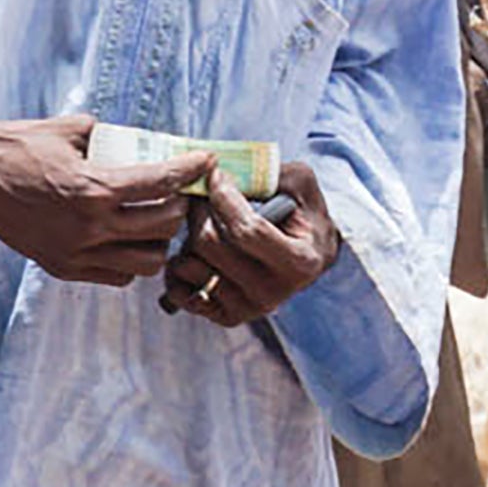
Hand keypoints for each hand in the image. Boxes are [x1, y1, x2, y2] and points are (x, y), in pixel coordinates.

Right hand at [0, 114, 209, 285]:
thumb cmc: (18, 145)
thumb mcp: (70, 130)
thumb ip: (109, 135)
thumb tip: (142, 137)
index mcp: (93, 187)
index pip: (161, 182)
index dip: (190, 169)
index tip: (206, 161)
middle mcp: (89, 226)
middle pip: (163, 226)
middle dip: (179, 207)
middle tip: (181, 193)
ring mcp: (76, 252)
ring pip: (146, 261)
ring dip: (158, 241)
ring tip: (156, 221)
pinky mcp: (63, 268)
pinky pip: (117, 276)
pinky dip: (130, 260)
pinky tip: (127, 239)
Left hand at [163, 167, 341, 328]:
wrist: (310, 253)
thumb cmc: (302, 213)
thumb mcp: (299, 183)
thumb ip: (268, 173)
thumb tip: (219, 169)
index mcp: (299, 262)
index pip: (247, 229)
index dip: (224, 196)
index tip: (215, 173)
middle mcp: (273, 293)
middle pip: (211, 245)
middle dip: (199, 210)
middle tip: (200, 193)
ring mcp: (248, 309)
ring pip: (191, 265)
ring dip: (187, 236)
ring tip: (201, 222)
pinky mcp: (226, 316)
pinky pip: (179, 290)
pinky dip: (177, 267)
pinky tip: (191, 250)